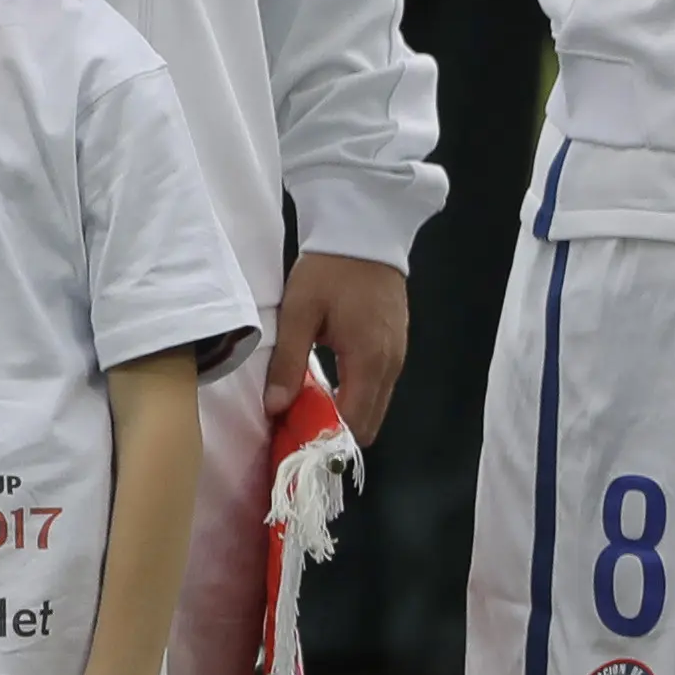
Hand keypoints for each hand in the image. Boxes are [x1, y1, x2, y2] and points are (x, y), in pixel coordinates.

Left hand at [275, 252, 411, 441]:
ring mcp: (398, 357)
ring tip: (309, 409)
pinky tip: (330, 387)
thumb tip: (276, 408)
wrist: (365, 234)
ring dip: (346, 416)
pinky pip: (379, 388)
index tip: (295, 440)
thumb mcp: (298, 313)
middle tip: (299, 428)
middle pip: (370, 423)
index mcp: (368, 360)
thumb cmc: (329, 271)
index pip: (354, 422)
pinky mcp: (397, 348)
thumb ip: (287, 362)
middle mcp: (391, 366)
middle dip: (335, 433)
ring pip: (376, 407)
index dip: (326, 439)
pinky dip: (356, 397)